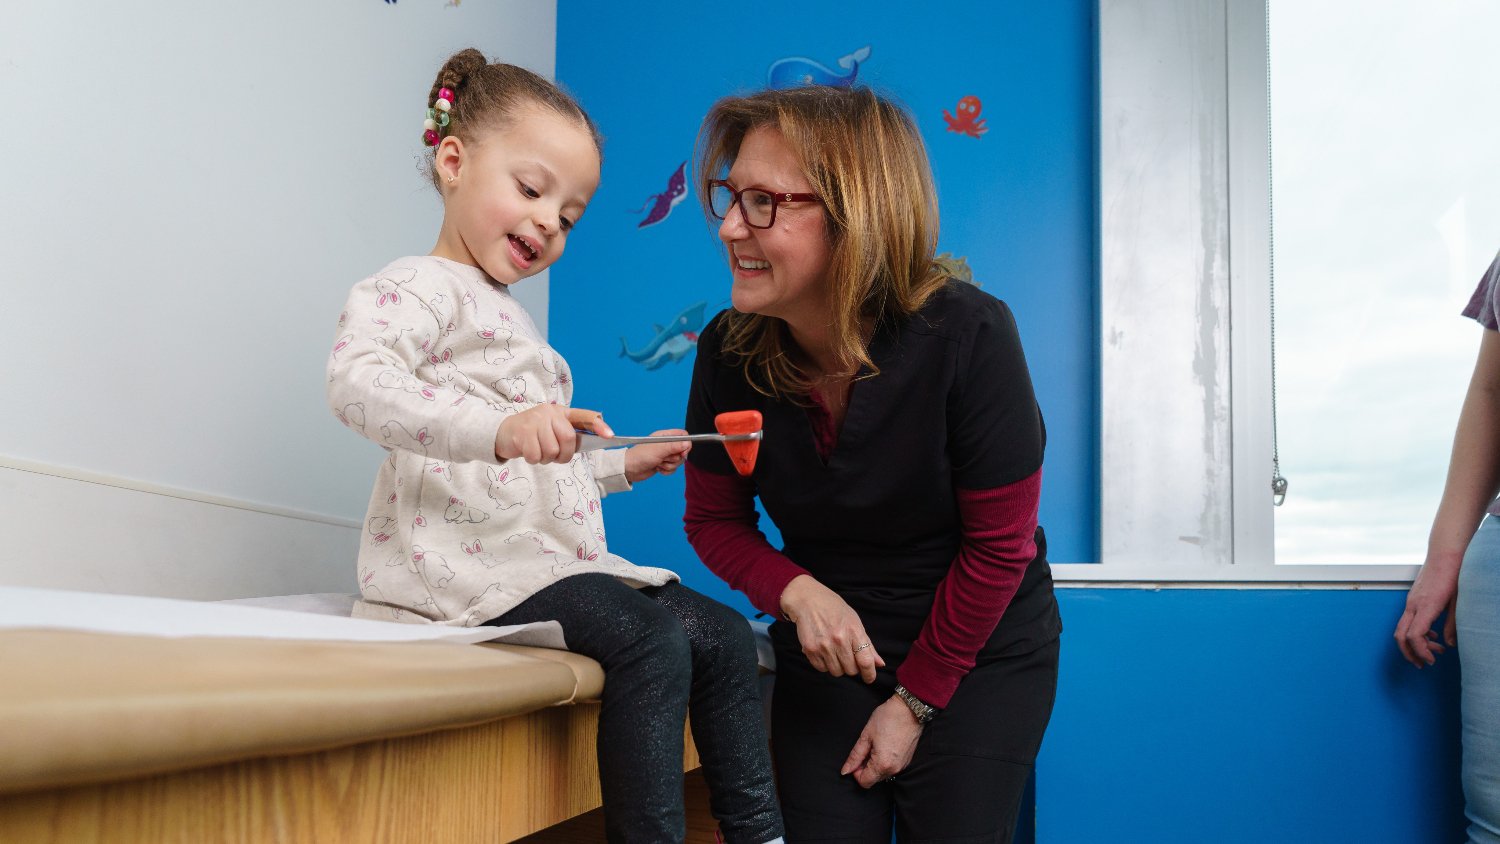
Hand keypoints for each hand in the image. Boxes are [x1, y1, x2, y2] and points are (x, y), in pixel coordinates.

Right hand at [495, 406, 611, 464]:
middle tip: (554, 456)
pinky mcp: (522, 433)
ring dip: (547, 459)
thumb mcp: (551, 429)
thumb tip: (590, 442)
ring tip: (539, 452)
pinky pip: (537, 456)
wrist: (502, 432)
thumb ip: (568, 434)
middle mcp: (549, 413)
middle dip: (564, 454)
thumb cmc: (532, 434)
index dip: (598, 425)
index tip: (610, 436)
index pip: (583, 416)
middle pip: (569, 439)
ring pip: (552, 450)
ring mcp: (535, 421)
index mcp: (560, 412)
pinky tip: (528, 452)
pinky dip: (534, 460)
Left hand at [624, 429, 691, 482]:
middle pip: (682, 450)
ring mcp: (664, 455)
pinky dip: (666, 470)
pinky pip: (673, 468)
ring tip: (658, 463)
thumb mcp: (659, 449)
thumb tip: (688, 444)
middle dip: (675, 458)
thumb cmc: (640, 456)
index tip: (683, 453)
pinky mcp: (663, 464)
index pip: (683, 436)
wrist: (629, 469)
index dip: (686, 444)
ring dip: (669, 465)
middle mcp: (666, 445)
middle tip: (664, 458)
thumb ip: (674, 446)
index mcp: (665, 436)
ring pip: (678, 461)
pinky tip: (657, 468)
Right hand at [779, 575, 884, 682]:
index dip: (869, 674)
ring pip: (836, 672)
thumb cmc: (834, 609)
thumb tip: (879, 664)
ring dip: (837, 666)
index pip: (865, 661)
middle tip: (847, 655)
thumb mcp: (855, 622)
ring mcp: (823, 645)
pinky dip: (824, 664)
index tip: (869, 678)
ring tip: (834, 652)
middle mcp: (839, 640)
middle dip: (852, 667)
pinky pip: (821, 668)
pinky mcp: (810, 649)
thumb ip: (868, 645)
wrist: (809, 601)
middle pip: (851, 670)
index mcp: (854, 631)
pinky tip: (824, 651)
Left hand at [841, 696, 922, 787]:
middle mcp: (894, 769)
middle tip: (866, 749)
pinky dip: (885, 761)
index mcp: (882, 764)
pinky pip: (892, 768)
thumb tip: (846, 770)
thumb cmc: (888, 718)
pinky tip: (884, 746)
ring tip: (876, 745)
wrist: (910, 709)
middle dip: (866, 768)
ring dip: (875, 765)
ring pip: (883, 774)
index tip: (857, 759)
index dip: (856, 772)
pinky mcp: (907, 761)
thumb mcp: (866, 736)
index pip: (865, 782)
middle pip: (874, 779)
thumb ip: (855, 756)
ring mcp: (902, 766)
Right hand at [1394, 558, 1460, 667]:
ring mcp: (1411, 601)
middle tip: (1424, 664)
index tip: (1432, 660)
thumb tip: (1448, 645)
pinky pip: (1408, 620)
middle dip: (1410, 653)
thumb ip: (1453, 625)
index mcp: (1425, 607)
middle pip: (1400, 635)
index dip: (1421, 651)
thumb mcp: (1459, 602)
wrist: (1445, 552)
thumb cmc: (1454, 574)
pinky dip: (1416, 632)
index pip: (1413, 636)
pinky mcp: (1413, 598)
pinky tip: (1433, 634)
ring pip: (1403, 628)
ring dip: (1415, 643)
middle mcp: (1413, 605)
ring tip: (1435, 650)